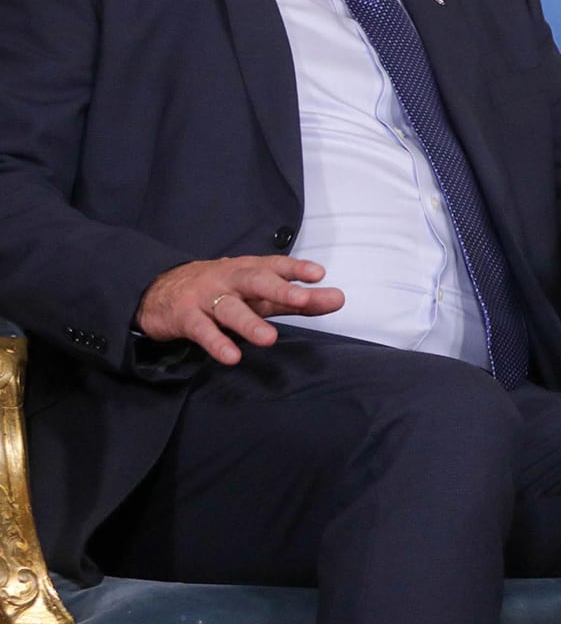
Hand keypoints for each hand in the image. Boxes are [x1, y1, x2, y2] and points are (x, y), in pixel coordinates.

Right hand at [135, 256, 344, 365]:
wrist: (160, 291)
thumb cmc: (223, 290)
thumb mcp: (259, 293)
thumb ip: (297, 299)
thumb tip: (338, 299)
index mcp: (249, 269)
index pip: (275, 266)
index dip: (297, 269)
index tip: (319, 274)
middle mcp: (229, 279)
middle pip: (255, 281)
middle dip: (280, 289)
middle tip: (302, 300)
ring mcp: (206, 297)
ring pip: (229, 308)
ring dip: (249, 323)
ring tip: (270, 339)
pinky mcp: (186, 318)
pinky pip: (202, 331)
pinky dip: (217, 343)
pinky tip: (231, 357)